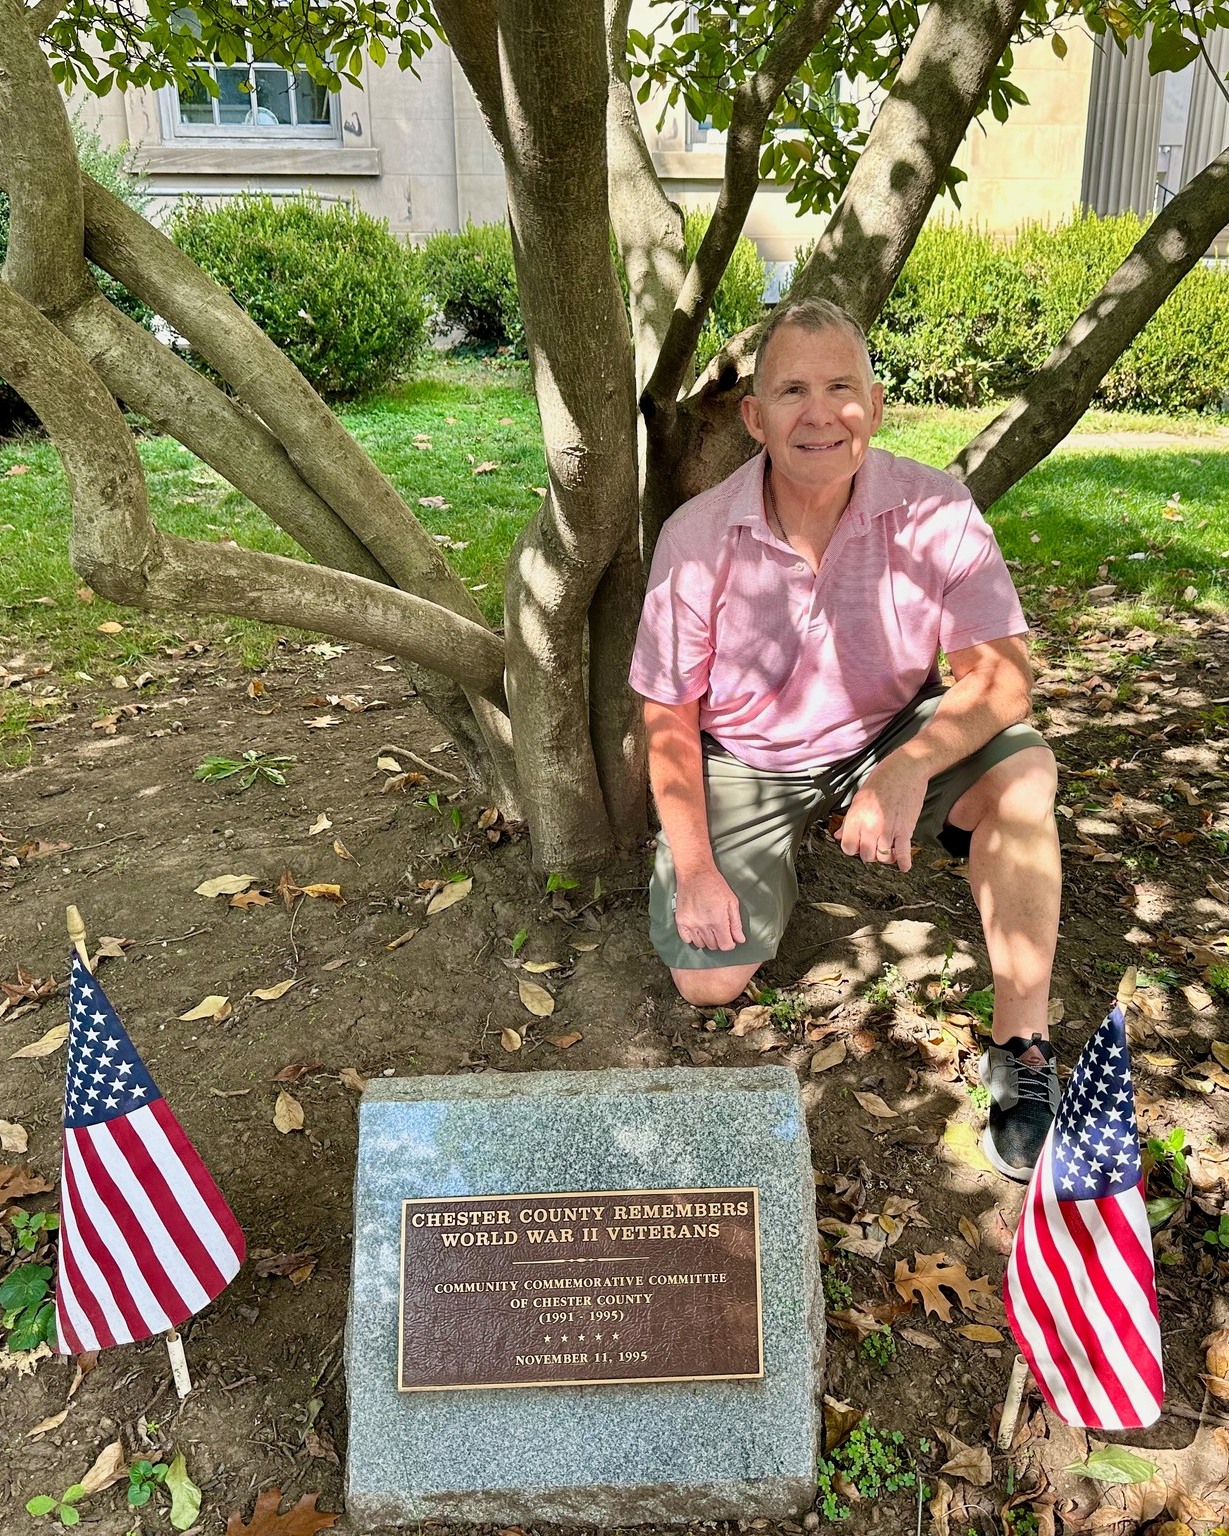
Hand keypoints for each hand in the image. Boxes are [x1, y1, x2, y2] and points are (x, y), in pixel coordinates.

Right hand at [674, 867, 745, 950]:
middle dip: (719, 941)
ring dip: (707, 940)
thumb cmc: (715, 884)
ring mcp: (690, 924)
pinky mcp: (681, 921)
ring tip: (709, 929)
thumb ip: (736, 923)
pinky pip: (686, 939)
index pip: (725, 945)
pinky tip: (698, 930)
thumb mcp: (732, 902)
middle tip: (720, 931)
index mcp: (718, 920)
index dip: (730, 944)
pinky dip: (693, 938)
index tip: (730, 939)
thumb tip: (740, 939)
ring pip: (700, 944)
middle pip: (713, 946)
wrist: (695, 873)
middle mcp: (703, 925)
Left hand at [839, 755, 927, 872]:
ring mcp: (888, 830)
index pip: (848, 847)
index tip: (858, 843)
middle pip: (865, 856)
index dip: (852, 847)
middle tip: (873, 846)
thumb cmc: (881, 780)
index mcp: (856, 818)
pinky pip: (903, 853)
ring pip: (883, 857)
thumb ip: (849, 820)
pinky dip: (904, 862)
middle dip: (868, 853)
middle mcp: (870, 827)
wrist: (905, 770)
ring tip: (887, 850)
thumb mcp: (858, 798)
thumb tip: (838, 834)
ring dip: (884, 856)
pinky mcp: (905, 830)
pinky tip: (904, 867)